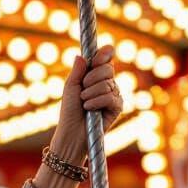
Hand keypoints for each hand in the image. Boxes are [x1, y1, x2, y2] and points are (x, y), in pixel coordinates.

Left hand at [49, 45, 123, 164]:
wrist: (71, 132)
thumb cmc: (69, 111)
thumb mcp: (70, 88)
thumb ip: (77, 71)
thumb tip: (81, 55)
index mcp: (96, 74)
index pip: (107, 56)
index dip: (104, 54)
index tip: (95, 59)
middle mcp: (107, 82)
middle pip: (108, 68)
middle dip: (91, 78)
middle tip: (82, 90)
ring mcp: (114, 94)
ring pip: (108, 83)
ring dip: (90, 93)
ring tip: (84, 103)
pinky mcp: (117, 106)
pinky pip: (110, 97)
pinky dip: (96, 102)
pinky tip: (89, 109)